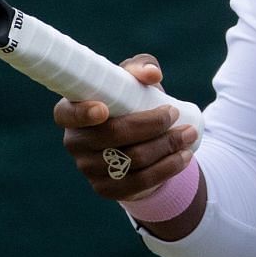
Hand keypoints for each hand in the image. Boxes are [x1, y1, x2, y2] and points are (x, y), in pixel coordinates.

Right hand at [54, 54, 198, 203]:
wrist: (139, 142)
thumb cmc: (131, 102)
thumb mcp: (134, 82)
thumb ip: (142, 67)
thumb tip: (152, 75)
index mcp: (71, 111)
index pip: (66, 114)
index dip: (82, 113)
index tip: (104, 109)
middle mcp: (74, 142)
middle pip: (112, 136)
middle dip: (150, 125)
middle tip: (175, 114)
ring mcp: (88, 169)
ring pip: (131, 160)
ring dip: (166, 147)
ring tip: (189, 134)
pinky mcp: (106, 189)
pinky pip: (139, 182)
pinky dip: (166, 169)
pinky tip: (184, 157)